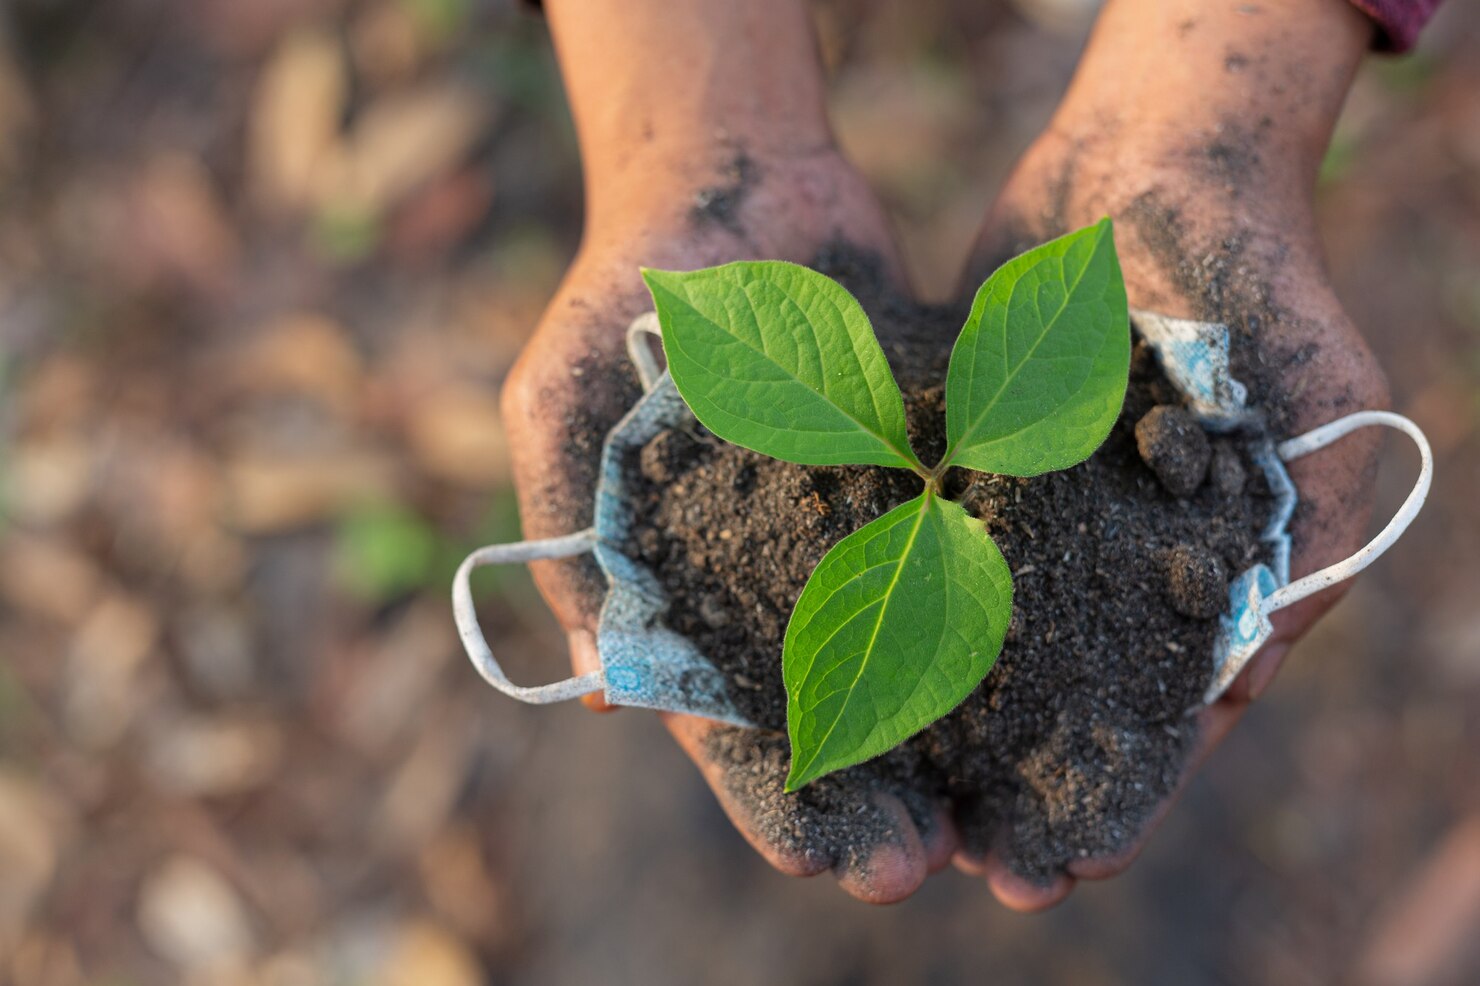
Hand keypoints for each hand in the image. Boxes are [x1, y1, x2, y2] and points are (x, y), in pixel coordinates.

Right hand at [504, 0, 951, 902]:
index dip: (775, 794)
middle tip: (941, 863)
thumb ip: (571, 542)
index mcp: (691, 589)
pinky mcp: (934, 462)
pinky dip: (1016, 599)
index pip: (727, 717)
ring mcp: (864, 521)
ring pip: (921, 642)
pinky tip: (1065, 660)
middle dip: (886, 785)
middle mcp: (784, 573)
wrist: (728, 172)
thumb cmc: (616, 295)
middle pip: (837, 703)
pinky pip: (977, 538)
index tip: (826, 864)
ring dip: (964, 722)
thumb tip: (600, 682)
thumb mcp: (561, 411)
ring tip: (1017, 796)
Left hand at [953, 0, 1388, 909]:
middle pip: (1054, 696)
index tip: (1046, 873)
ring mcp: (1034, 515)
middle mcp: (1113, 559)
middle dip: (996, 775)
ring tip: (867, 785)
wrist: (1152, 155)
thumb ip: (1297, 537)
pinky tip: (826, 656)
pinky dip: (877, 597)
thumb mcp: (1317, 405)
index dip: (1108, 797)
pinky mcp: (960, 463)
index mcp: (1206, 575)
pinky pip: (914, 542)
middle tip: (935, 860)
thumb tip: (1243, 675)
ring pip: (973, 634)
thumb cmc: (1254, 271)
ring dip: (927, 709)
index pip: (1157, 719)